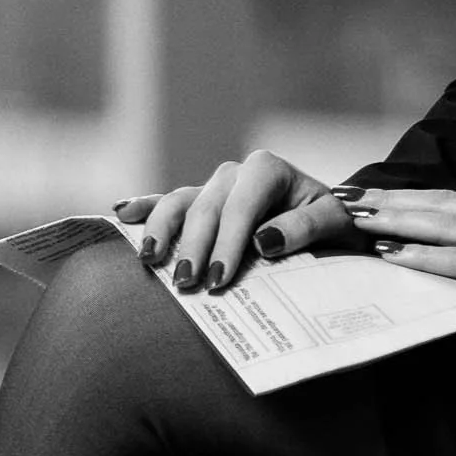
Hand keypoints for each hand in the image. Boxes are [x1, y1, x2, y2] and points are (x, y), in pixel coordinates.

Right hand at [116, 152, 357, 296]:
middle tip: (186, 284)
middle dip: (193, 248)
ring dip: (162, 230)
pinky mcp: (201, 200)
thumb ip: (303, 227)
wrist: (331, 217)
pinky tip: (122, 214)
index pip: (240, 209)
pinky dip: (145, 207)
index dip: (227, 244)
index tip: (219, 280)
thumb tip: (262, 241)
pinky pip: (167, 201)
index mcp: (267, 170)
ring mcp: (214, 185)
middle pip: (206, 209)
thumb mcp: (333, 223)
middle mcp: (235, 172)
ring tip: (150, 260)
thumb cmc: (333, 222)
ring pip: (179, 202)